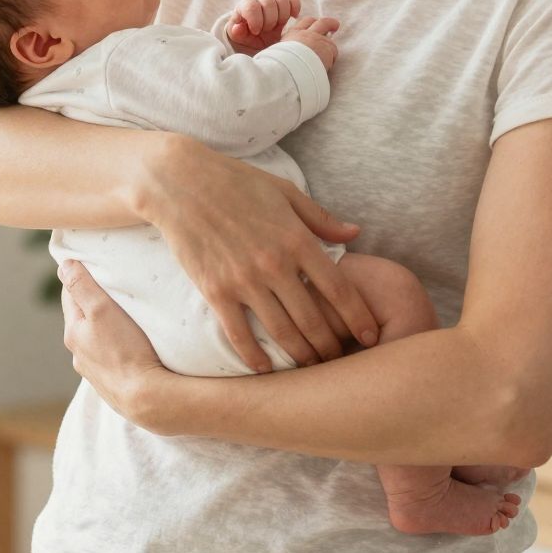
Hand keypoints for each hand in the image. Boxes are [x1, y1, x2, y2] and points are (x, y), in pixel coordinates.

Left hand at [58, 262, 173, 427]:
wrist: (146, 399)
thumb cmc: (125, 351)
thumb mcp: (101, 310)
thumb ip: (82, 286)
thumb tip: (64, 265)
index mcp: (73, 333)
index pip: (70, 295)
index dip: (81, 278)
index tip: (93, 265)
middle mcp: (79, 354)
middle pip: (83, 319)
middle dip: (95, 303)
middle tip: (114, 288)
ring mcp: (95, 372)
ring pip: (97, 341)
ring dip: (107, 328)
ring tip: (126, 319)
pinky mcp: (112, 385)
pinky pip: (111, 359)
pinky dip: (117, 349)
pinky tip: (131, 349)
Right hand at [139, 135, 378, 369]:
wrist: (180, 184)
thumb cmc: (236, 183)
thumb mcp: (285, 193)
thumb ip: (322, 218)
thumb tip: (357, 233)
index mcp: (297, 239)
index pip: (339, 289)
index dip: (359, 318)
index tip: (371, 337)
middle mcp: (275, 264)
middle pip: (313, 319)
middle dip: (331, 346)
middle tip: (341, 362)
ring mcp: (244, 280)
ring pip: (281, 332)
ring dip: (300, 356)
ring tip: (313, 369)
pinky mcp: (215, 291)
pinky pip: (239, 334)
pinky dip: (255, 357)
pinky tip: (266, 369)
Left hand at [226, 0, 300, 54]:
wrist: (258, 41)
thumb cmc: (247, 40)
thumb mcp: (239, 39)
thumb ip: (236, 33)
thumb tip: (237, 27)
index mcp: (245, 7)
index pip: (251, 5)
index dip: (255, 19)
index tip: (256, 31)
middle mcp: (259, 1)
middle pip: (268, 2)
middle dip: (269, 20)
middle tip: (267, 31)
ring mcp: (273, 1)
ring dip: (282, 16)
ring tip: (277, 28)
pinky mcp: (286, 5)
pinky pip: (293, 0)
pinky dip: (295, 8)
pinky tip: (292, 18)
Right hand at [283, 13, 339, 73]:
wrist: (288, 71)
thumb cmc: (282, 65)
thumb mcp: (279, 52)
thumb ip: (287, 49)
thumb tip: (292, 53)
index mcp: (292, 34)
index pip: (306, 22)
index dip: (313, 23)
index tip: (316, 25)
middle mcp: (306, 34)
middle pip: (322, 23)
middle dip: (330, 23)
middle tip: (335, 26)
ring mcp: (317, 40)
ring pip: (330, 40)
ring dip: (330, 47)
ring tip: (330, 57)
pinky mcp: (326, 49)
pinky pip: (333, 52)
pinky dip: (331, 59)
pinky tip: (326, 66)